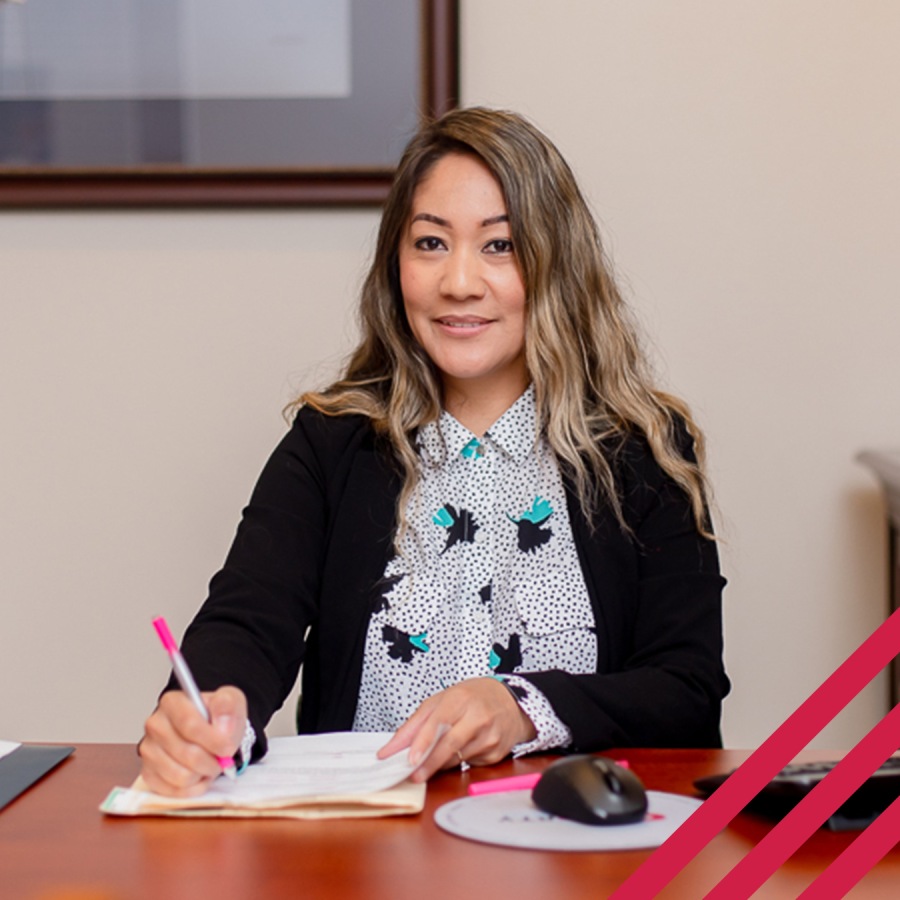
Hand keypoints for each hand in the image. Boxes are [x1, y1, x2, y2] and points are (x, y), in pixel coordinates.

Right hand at [138, 686, 246, 796]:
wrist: (211, 733)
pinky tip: (199, 774)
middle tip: (221, 757)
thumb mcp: (231, 700)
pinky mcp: (149, 773)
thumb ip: (227, 706)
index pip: (189, 724)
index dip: (213, 740)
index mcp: (172, 703)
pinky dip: (193, 787)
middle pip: (186, 753)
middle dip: (211, 760)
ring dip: (203, 774)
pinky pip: (174, 790)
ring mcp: (149, 751)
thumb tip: (222, 727)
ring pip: (180, 775)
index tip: (228, 746)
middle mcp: (156, 725)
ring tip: (210, 763)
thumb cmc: (217, 717)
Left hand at [377, 678, 535, 781]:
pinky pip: (469, 763)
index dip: (424, 743)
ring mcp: (490, 736)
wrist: (510, 701)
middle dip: (429, 763)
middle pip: (450, 745)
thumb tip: (390, 749)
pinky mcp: (496, 753)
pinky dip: (458, 761)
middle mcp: (478, 717)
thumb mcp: (441, 701)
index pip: (439, 722)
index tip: (410, 759)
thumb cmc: (472, 698)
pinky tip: (460, 750)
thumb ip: (415, 724)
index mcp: (461, 699)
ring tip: (431, 760)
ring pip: (457, 758)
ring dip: (440, 763)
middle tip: (413, 775)